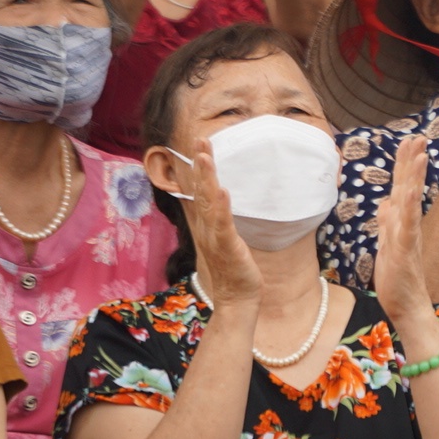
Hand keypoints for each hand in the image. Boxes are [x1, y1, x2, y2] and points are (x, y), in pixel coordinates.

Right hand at [185, 137, 262, 307]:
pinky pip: (223, 225)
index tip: (202, 144)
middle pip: (202, 190)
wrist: (237, 299)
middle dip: (201, 164)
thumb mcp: (226, 238)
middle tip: (201, 140)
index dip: (202, 166)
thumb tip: (224, 198)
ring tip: (205, 157)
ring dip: (207, 179)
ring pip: (209, 203)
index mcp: (208, 224)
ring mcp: (215, 237)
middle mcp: (207, 227)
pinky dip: (221, 208)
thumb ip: (222, 218)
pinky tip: (222, 191)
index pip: (203, 189)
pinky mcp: (227, 247)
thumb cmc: (234, 268)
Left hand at [373, 135, 434, 323]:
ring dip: (415, 177)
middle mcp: (407, 225)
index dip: (404, 164)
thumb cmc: (397, 279)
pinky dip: (409, 207)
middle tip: (418, 137)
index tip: (409, 140)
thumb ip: (387, 222)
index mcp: (401, 222)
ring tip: (420, 155)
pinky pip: (407, 225)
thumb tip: (386, 202)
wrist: (406, 307)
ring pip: (411, 201)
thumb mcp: (386, 244)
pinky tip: (410, 191)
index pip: (402, 187)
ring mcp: (408, 236)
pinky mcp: (405, 250)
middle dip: (412, 161)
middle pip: (409, 187)